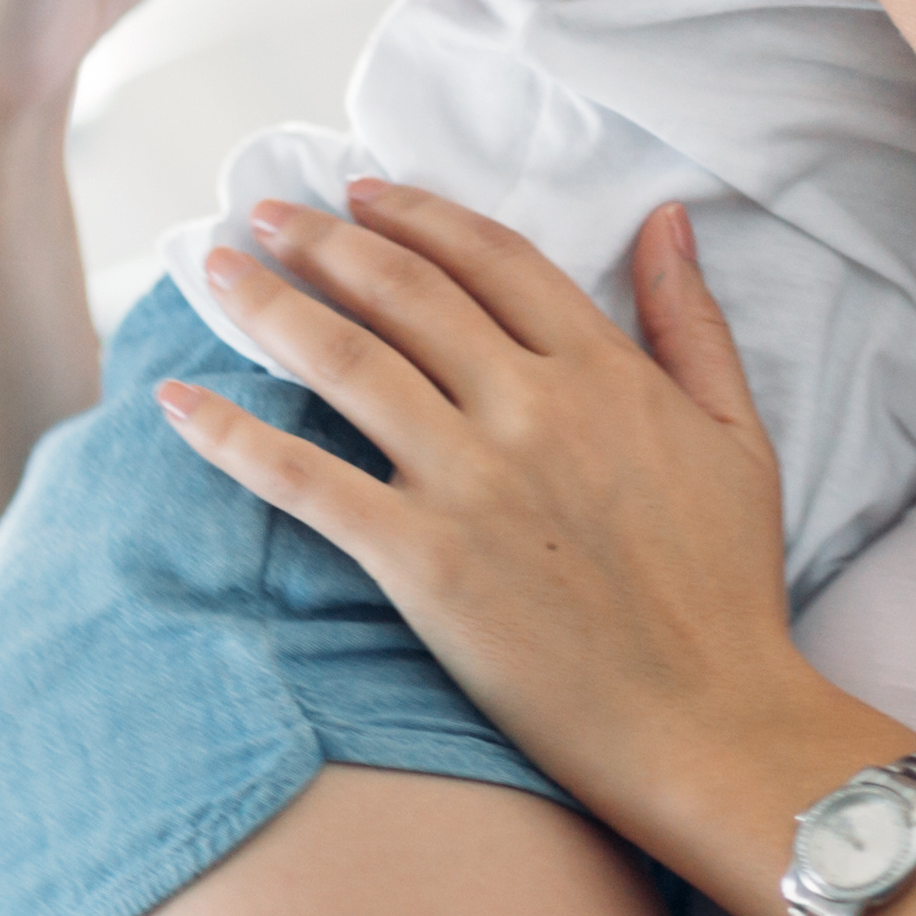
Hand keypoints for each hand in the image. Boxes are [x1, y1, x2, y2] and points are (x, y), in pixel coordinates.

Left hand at [157, 187, 822, 818]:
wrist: (711, 723)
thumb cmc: (728, 592)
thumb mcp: (738, 435)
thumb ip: (692, 320)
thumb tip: (666, 218)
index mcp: (605, 372)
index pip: (491, 258)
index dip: (416, 214)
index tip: (361, 191)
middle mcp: (531, 409)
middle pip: (404, 292)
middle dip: (322, 239)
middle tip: (262, 211)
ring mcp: (472, 483)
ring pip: (346, 363)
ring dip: (269, 305)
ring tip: (217, 270)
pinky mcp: (422, 563)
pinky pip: (306, 481)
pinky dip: (232, 435)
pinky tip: (177, 402)